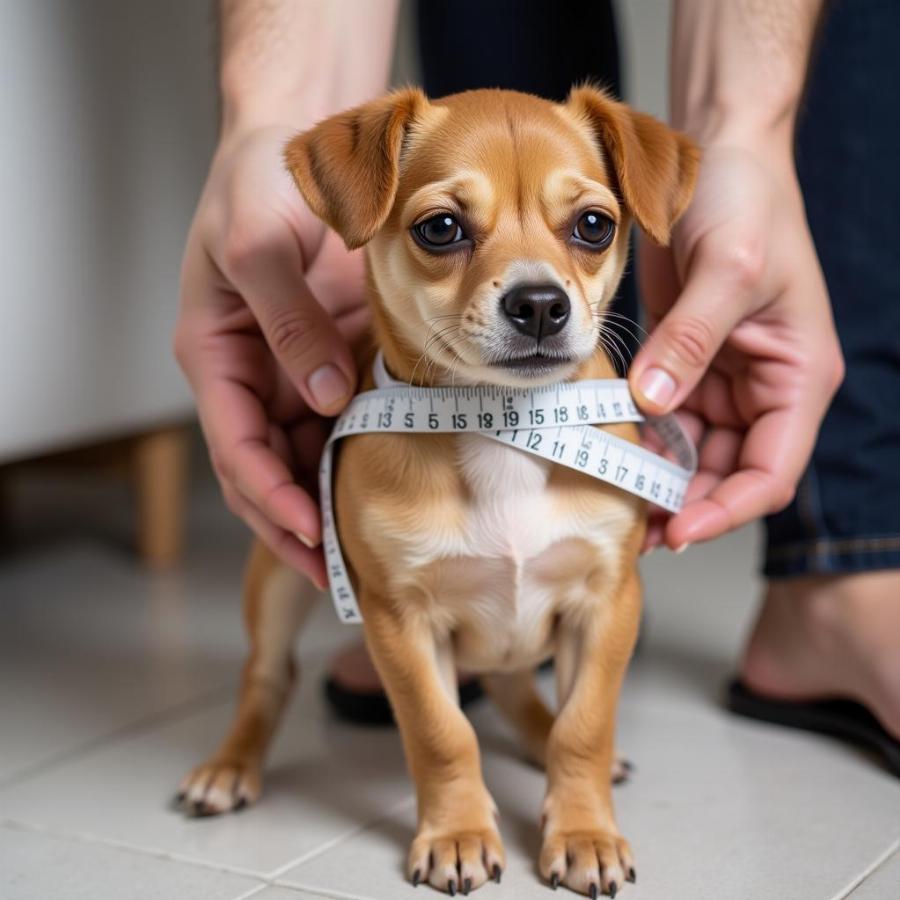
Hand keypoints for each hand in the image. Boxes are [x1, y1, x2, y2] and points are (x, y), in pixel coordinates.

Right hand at [175, 125, 368, 584]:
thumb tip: (324, 397)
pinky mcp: (331, 361)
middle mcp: (252, 375)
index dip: (267, 497)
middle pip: (265, 470)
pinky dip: (356, 459)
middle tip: (337, 571)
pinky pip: (342, 423)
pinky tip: (383, 487)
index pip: (234, 447)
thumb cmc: (256, 185)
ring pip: (302, 457)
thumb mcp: (258, 244)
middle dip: (294, 524)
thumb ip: (287, 322)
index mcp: (215, 355)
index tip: (307, 533)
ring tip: (363, 550)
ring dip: (326, 504)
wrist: (293, 148)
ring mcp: (292, 372)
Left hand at [630, 142, 843, 550]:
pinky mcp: (685, 361)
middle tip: (634, 527)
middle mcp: (763, 387)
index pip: (771, 470)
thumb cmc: (748, 202)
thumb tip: (652, 404)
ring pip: (691, 450)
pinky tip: (607, 446)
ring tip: (612, 493)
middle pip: (727, 471)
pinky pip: (662, 414)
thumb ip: (690, 341)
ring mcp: (722, 378)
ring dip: (656, 474)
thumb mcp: (728, 269)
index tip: (679, 529)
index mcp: (797, 377)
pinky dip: (639, 434)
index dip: (727, 509)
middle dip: (685, 503)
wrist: (722, 157)